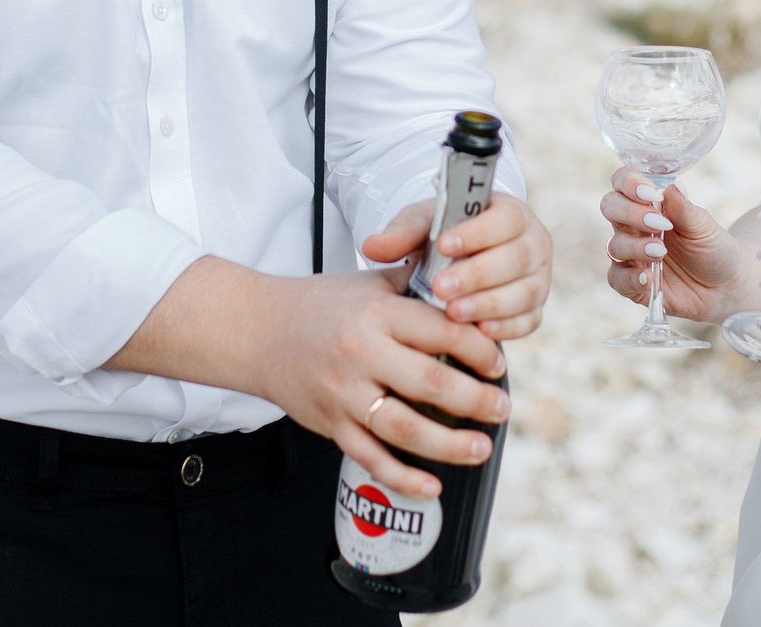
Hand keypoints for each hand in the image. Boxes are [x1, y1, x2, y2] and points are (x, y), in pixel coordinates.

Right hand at [240, 268, 511, 499]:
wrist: (256, 329)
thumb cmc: (320, 304)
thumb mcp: (369, 280)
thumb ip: (416, 280)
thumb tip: (467, 275)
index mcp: (378, 312)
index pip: (442, 332)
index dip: (480, 349)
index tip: (499, 364)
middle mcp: (362, 353)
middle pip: (431, 384)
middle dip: (477, 401)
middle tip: (504, 410)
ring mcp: (344, 393)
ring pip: (405, 429)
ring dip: (450, 445)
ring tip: (482, 448)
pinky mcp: (330, 424)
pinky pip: (370, 457)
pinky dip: (402, 477)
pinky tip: (432, 486)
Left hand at [363, 194, 554, 340]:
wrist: (463, 259)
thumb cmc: (445, 236)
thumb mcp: (423, 226)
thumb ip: (402, 232)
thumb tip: (372, 247)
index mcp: (511, 212)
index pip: (505, 219)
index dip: (478, 233)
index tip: (444, 245)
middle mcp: (534, 242)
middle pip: (518, 257)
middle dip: (478, 274)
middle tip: (441, 288)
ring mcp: (539, 277)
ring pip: (525, 292)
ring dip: (489, 304)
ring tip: (452, 313)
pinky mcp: (535, 308)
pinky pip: (528, 320)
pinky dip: (506, 327)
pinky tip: (479, 332)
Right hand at [601, 165, 758, 322]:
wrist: (725, 286)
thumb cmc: (713, 248)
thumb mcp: (703, 227)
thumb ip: (684, 209)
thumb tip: (672, 186)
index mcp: (649, 204)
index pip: (623, 182)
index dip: (629, 183)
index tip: (652, 195)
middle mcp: (634, 226)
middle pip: (610, 208)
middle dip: (630, 213)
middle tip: (658, 224)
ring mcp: (632, 255)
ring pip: (614, 245)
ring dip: (635, 247)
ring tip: (660, 252)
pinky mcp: (633, 284)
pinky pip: (617, 280)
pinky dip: (630, 278)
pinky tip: (648, 278)